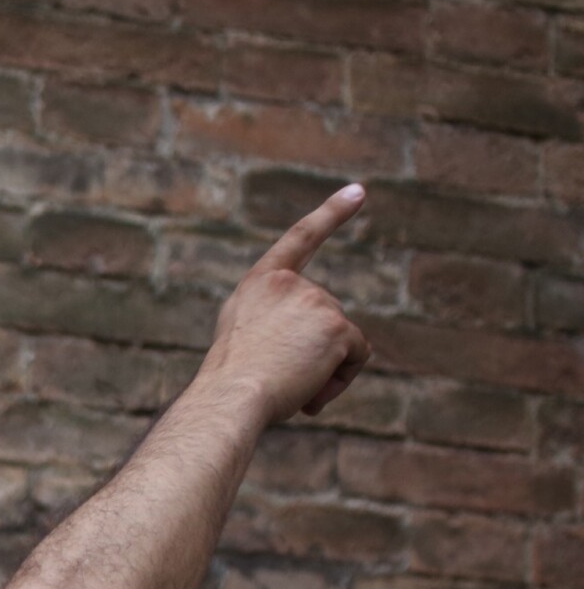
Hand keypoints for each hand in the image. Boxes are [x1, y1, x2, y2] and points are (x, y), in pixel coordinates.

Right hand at [197, 183, 371, 425]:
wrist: (230, 397)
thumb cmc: (230, 383)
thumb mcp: (244, 338)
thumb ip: (276, 321)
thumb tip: (321, 337)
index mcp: (260, 283)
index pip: (300, 239)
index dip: (331, 213)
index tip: (359, 191)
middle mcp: (290, 283)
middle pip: (325, 315)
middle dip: (313, 350)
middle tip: (281, 378)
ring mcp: (316, 301)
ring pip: (341, 339)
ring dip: (325, 369)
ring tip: (290, 386)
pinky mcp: (337, 325)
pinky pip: (357, 355)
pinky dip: (341, 378)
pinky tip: (311, 392)